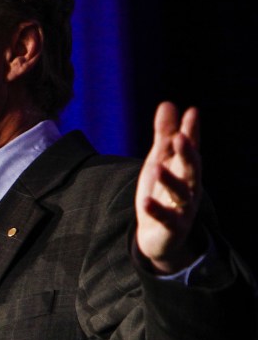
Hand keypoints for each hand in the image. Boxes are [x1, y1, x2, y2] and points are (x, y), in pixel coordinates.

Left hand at [135, 102, 203, 273]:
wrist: (158, 235)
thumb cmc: (162, 192)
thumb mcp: (160, 161)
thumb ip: (164, 135)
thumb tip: (168, 103)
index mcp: (186, 170)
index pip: (190, 148)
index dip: (192, 131)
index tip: (192, 113)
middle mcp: (189, 188)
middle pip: (192, 169)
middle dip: (188, 154)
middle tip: (181, 138)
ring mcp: (182, 209)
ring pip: (181, 194)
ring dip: (171, 180)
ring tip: (157, 167)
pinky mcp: (172, 228)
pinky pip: (166, 219)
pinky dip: (157, 210)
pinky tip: (146, 201)